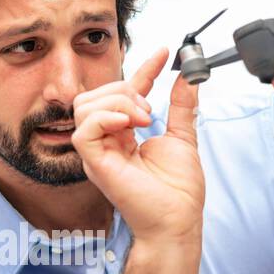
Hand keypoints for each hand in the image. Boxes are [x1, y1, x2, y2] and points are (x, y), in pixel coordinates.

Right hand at [71, 47, 202, 243]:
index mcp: (124, 135)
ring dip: (118, 103)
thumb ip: (182, 107)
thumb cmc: (178, 191)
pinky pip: (84, 130)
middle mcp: (107, 142)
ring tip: (144, 120)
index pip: (123, 93)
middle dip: (125, 90)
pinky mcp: (95, 164)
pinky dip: (106, 118)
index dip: (143, 70)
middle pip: (95, 96)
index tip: (165, 53)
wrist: (177, 220)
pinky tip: (129, 125)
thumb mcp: (183, 138)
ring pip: (86, 107)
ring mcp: (99, 153)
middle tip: (151, 112)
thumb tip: (190, 78)